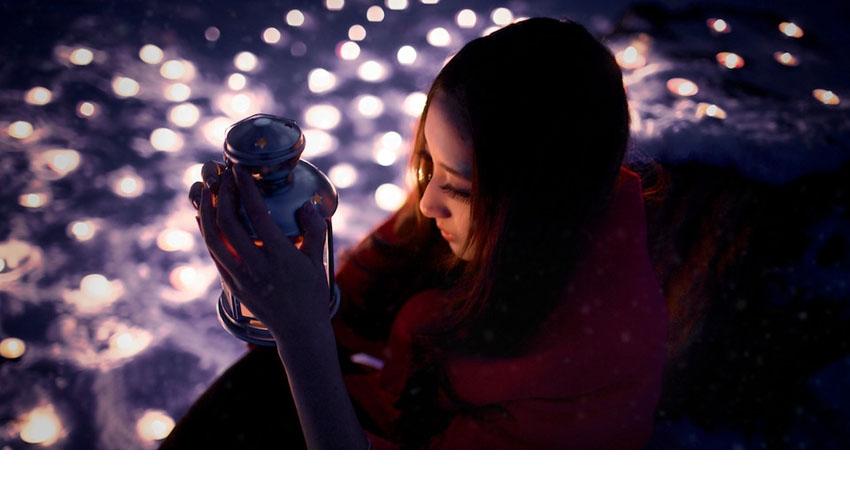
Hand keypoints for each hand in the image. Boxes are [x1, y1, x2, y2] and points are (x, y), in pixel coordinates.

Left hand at [189, 161, 330, 343]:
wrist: (298, 331)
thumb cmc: (312, 294)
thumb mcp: (318, 261)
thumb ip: (313, 231)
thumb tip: (307, 205)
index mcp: (280, 257)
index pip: (257, 216)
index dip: (246, 190)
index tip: (239, 170)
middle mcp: (256, 266)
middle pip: (228, 224)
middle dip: (222, 195)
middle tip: (221, 175)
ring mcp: (240, 277)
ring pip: (213, 238)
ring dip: (207, 210)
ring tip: (207, 189)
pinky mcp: (232, 284)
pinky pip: (213, 253)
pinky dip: (206, 231)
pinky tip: (204, 215)